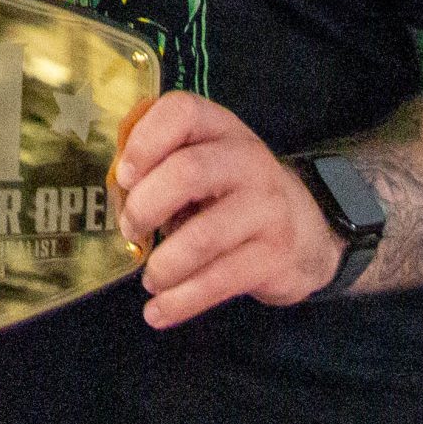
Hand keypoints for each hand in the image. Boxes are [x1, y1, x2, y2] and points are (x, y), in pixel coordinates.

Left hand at [114, 92, 343, 327]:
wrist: (307, 230)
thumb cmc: (231, 193)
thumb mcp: (204, 162)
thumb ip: (163, 166)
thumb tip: (116, 194)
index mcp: (220, 128)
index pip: (182, 111)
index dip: (145, 141)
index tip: (123, 177)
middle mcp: (248, 160)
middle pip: (188, 172)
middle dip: (146, 206)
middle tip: (130, 229)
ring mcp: (267, 208)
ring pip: (203, 236)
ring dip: (164, 264)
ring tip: (150, 279)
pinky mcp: (275, 256)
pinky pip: (220, 281)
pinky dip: (181, 302)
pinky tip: (158, 312)